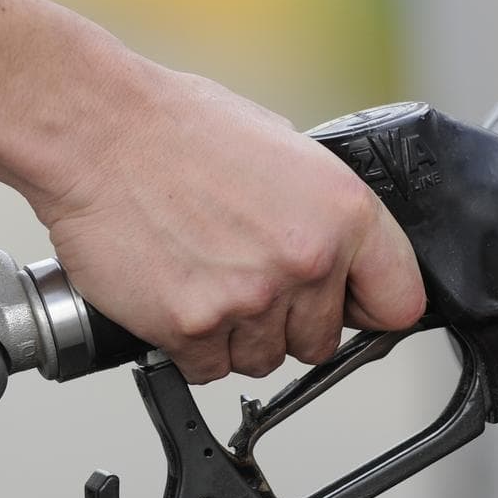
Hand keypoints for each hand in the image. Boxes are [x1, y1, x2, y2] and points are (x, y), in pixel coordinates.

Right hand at [29, 62, 425, 382]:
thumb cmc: (178, 129)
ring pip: (264, 360)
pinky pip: (209, 368)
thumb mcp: (286, 150)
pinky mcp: (194, 327)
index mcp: (344, 213)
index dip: (370, 308)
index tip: (352, 308)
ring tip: (205, 274)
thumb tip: (342, 260)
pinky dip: (191, 345)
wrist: (97, 131)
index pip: (400, 301)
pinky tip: (176, 291)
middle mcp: (306, 260)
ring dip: (238, 334)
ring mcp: (251, 299)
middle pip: (322, 342)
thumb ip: (324, 215)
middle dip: (289, 321)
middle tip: (249, 276)